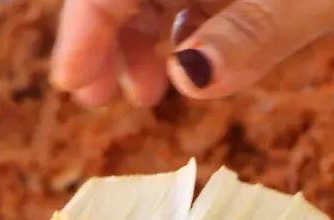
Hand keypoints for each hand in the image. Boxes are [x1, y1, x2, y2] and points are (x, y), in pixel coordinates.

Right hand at [49, 0, 333, 105]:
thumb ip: (259, 29)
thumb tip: (190, 76)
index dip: (90, 17)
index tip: (74, 78)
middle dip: (105, 32)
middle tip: (91, 96)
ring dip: (138, 41)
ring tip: (136, 95)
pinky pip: (201, 7)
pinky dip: (184, 42)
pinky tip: (180, 75)